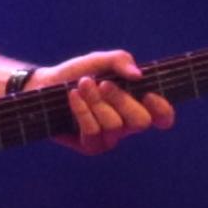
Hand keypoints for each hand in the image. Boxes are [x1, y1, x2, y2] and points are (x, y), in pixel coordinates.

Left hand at [32, 49, 172, 151]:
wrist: (45, 85)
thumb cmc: (77, 73)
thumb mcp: (99, 61)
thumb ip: (120, 61)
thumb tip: (139, 75)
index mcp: (136, 104)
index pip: (162, 116)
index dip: (162, 109)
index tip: (148, 93)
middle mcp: (127, 125)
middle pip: (141, 122)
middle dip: (122, 100)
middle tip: (103, 84)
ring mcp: (109, 138)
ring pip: (115, 126)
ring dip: (97, 102)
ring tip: (82, 85)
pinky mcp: (91, 146)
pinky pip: (93, 132)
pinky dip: (83, 111)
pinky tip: (73, 96)